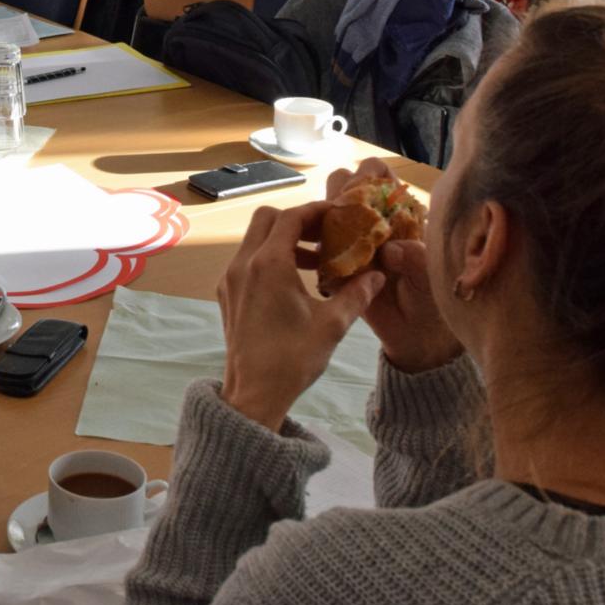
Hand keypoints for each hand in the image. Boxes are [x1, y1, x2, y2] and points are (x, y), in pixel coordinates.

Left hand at [217, 201, 384, 427]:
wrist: (254, 393)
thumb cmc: (293, 359)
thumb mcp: (333, 324)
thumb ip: (357, 293)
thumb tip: (378, 274)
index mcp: (269, 264)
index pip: (291, 217)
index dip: (316, 211)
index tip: (337, 213)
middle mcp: (243, 264)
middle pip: (266, 218)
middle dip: (296, 220)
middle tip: (324, 233)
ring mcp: (230, 278)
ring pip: (254, 238)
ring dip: (283, 239)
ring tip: (316, 259)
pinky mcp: (227, 293)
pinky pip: (246, 259)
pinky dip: (269, 257)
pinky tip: (294, 280)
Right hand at [324, 162, 461, 373]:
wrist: (417, 338)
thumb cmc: (432, 301)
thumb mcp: (432, 279)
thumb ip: (418, 260)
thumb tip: (391, 249)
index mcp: (397, 213)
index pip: (378, 174)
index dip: (369, 175)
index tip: (369, 195)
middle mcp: (369, 221)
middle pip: (344, 184)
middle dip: (341, 194)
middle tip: (347, 217)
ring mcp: (349, 242)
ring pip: (324, 211)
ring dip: (322, 218)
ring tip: (330, 239)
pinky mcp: (333, 267)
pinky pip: (315, 249)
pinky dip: (313, 251)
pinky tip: (316, 262)